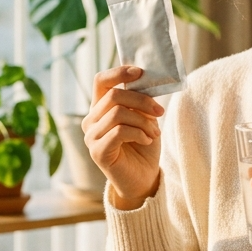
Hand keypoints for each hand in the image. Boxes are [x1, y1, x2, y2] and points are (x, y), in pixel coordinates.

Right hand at [82, 66, 163, 209]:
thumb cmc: (144, 145)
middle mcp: (91, 120)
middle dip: (142, 101)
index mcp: (100, 108)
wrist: (144, 178)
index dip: (119, 73)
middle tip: (160, 112)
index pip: (101, 81)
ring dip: (143, 121)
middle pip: (113, 96)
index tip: (140, 72)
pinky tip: (147, 140)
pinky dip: (139, 133)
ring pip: (118, 113)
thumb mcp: (145, 117)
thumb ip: (140, 100)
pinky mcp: (97, 152)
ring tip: (155, 132)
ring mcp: (91, 137)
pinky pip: (119, 131)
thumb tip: (145, 79)